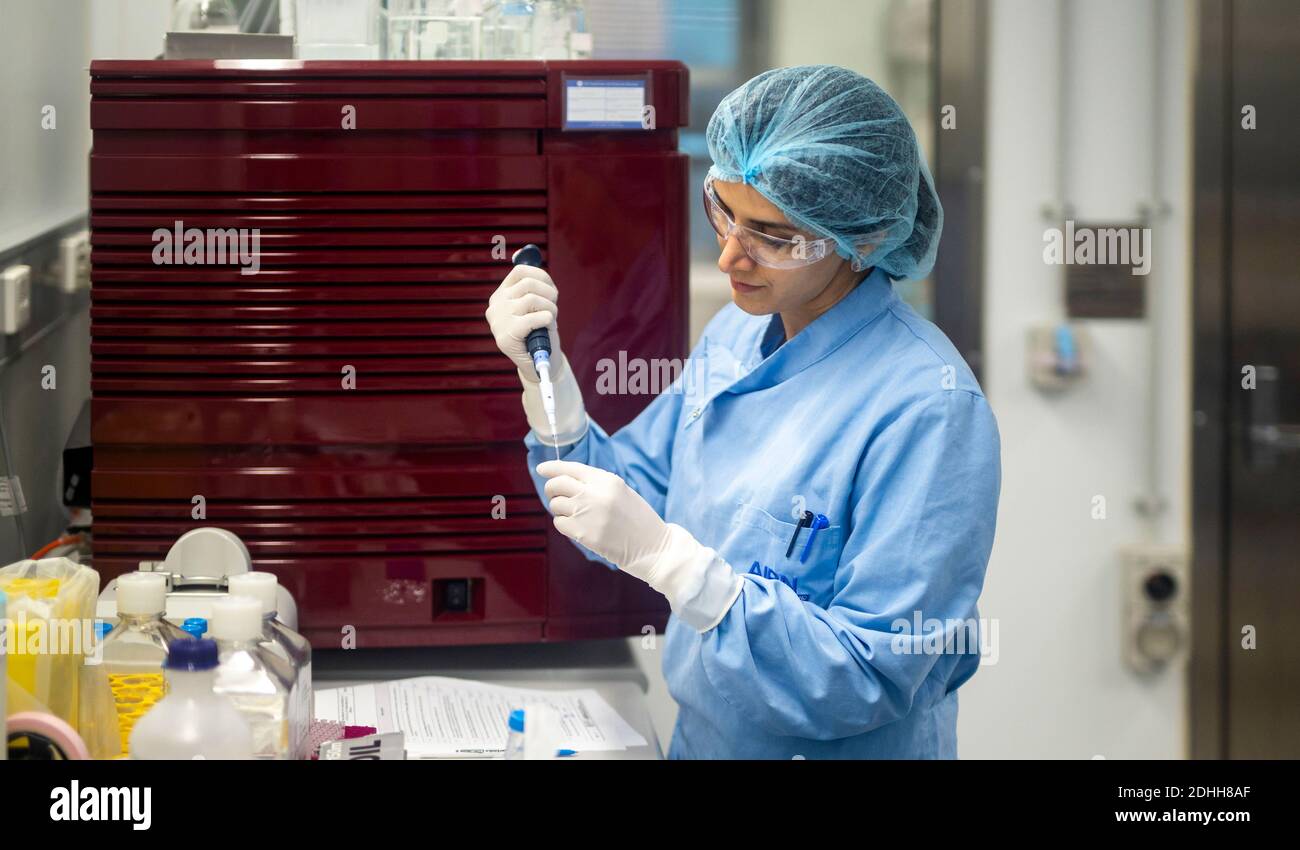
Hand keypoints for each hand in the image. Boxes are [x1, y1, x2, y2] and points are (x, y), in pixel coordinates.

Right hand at [485, 263, 563, 379]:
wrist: (540, 363)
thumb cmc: (540, 331)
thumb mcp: (535, 304)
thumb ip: (531, 282)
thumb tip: (524, 251)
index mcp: (500, 295)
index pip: (521, 271)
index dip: (543, 277)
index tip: (551, 291)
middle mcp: (495, 306)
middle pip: (529, 284)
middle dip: (550, 295)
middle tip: (553, 308)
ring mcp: (498, 321)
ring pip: (532, 299)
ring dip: (550, 309)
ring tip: (550, 320)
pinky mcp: (505, 337)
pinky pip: (534, 317)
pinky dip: (547, 319)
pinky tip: (546, 326)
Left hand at [537, 461, 670, 580]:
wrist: (653, 546)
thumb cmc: (637, 519)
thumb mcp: (621, 491)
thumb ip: (597, 484)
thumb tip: (567, 480)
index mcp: (607, 480)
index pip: (571, 468)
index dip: (552, 467)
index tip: (542, 469)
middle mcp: (595, 493)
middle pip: (557, 484)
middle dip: (552, 489)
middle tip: (556, 495)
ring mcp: (588, 514)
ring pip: (556, 504)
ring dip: (560, 509)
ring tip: (576, 515)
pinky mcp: (584, 534)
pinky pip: (559, 523)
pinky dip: (564, 524)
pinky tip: (578, 527)